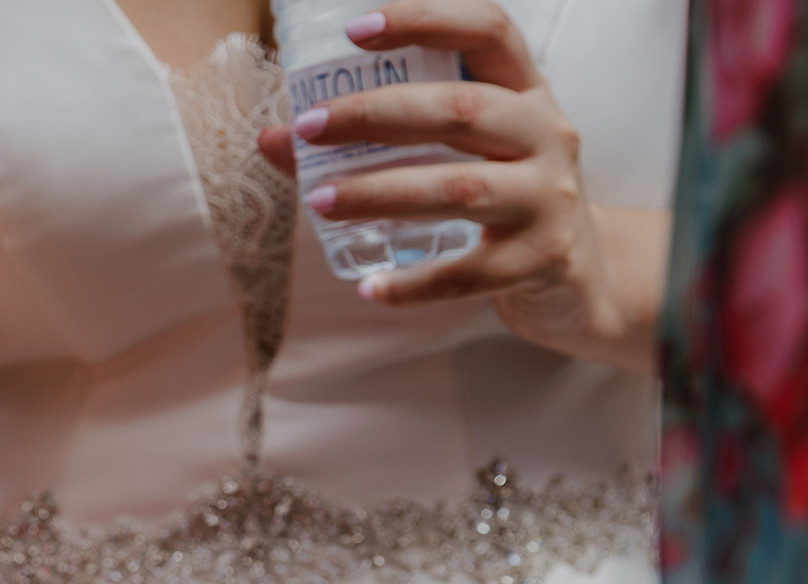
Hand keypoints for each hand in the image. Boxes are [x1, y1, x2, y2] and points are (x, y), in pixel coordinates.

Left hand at [259, 0, 664, 371]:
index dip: (426, 18)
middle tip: (307, 128)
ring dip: (379, 193)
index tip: (356, 30)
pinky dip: (412, 283)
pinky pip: (467, 273)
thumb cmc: (503, 198)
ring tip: (319, 202)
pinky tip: (369, 286)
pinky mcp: (540, 260)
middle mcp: (546, 134)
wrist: (580, 274)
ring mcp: (548, 198)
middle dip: (376, 115)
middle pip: (462, 109)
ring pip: (459, 189)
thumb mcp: (459, 155)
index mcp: (526, 92)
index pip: (489, 31)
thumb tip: (273, 138)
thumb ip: (376, 141)